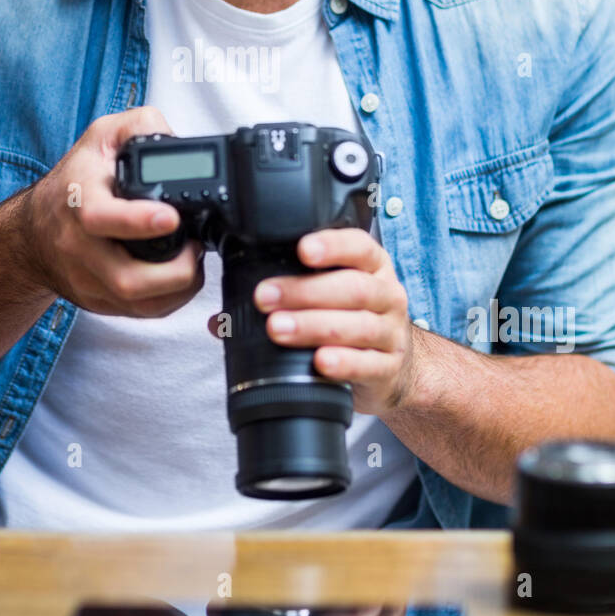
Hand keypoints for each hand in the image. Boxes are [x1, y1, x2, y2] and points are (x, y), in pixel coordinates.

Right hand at [21, 106, 203, 317]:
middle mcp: (78, 246)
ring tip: (193, 262)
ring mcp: (87, 280)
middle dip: (175, 272)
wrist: (32, 232)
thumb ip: (141, 126)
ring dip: (178, 289)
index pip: (101, 217)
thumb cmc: (73, 182)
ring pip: (138, 304)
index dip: (138, 221)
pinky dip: (170, 301)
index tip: (170, 218)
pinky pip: (141, 313)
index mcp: (79, 200)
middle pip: (126, 278)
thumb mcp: (102, 136)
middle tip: (196, 249)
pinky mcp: (98, 302)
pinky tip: (180, 279)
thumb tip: (176, 141)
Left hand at [209, 228, 415, 414]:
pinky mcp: (389, 368)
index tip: (301, 249)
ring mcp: (391, 333)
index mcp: (371, 267)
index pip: (358, 246)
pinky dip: (343, 363)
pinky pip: (368, 365)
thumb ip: (281, 298)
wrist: (393, 369)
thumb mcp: (327, 300)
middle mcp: (386, 296)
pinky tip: (320, 362)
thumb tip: (221, 319)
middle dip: (304, 291)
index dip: (332, 246)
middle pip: (353, 288)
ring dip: (314, 326)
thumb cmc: (352, 323)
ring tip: (278, 329)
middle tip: (265, 297)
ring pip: (358, 326)